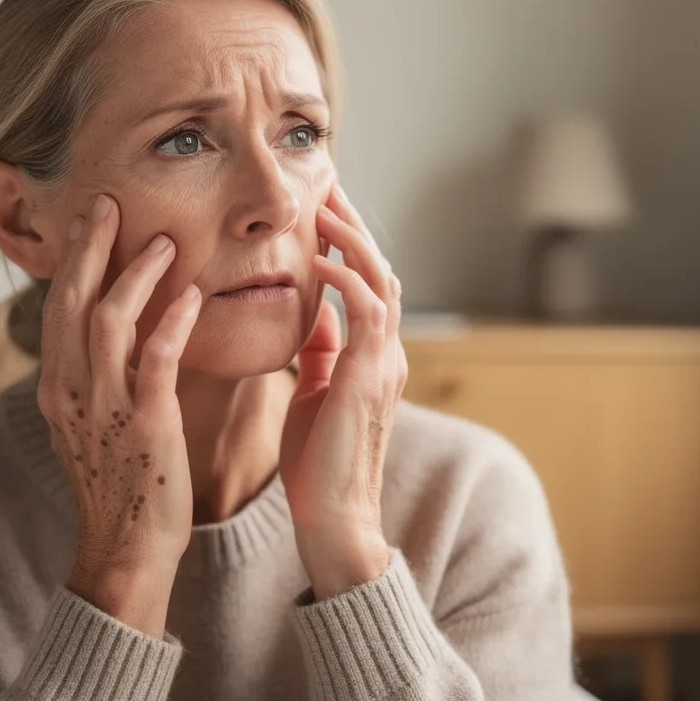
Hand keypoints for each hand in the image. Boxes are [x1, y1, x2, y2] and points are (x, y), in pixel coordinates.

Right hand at [37, 194, 200, 636]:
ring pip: (109, 320)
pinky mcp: (144, 425)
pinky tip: (191, 295)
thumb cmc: (121, 488)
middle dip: (90, 247)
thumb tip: (105, 340)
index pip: (58, 309)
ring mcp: (104, 408)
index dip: (73, 262)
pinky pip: (155, 359)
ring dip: (136, 274)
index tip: (89, 222)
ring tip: (163, 241)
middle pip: (73, 301)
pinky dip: (171, 322)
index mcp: (57, 390)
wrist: (126, 551)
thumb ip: (94, 380)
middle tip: (110, 203)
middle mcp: (71, 392)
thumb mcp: (91, 428)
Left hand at [280, 184, 405, 599]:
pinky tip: (317, 258)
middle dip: (353, 224)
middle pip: (379, 268)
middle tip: (327, 183)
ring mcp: (383, 364)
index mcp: (373, 356)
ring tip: (324, 204)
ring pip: (380, 280)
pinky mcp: (367, 378)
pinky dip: (343, 278)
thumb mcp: (315, 393)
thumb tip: (313, 315)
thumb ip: (321, 352)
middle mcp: (386, 353)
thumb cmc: (318, 464)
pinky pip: (364, 312)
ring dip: (352, 239)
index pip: (367, 282)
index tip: (321, 207)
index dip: (348, 242)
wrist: (333, 518)